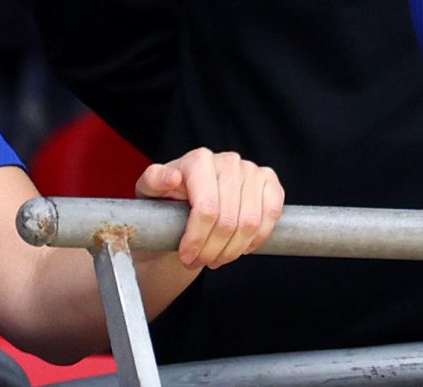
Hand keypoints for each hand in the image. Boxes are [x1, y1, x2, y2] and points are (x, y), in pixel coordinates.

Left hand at [136, 149, 284, 270]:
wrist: (188, 204)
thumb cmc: (166, 199)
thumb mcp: (150, 191)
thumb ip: (153, 181)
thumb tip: (172, 178)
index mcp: (199, 159)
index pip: (206, 208)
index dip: (197, 239)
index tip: (186, 256)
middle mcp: (228, 160)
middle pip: (228, 220)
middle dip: (212, 250)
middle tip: (199, 261)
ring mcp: (251, 170)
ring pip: (250, 223)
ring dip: (233, 250)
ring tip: (216, 258)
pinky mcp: (269, 181)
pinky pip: (272, 214)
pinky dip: (257, 238)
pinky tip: (241, 248)